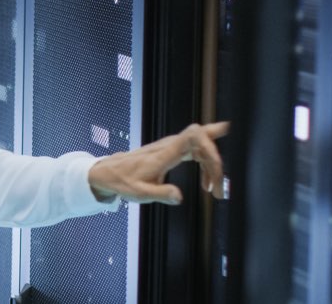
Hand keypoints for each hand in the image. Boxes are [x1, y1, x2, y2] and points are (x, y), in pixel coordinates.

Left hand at [86, 122, 228, 204]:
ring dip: (212, 164)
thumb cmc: (124, 181)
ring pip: (201, 143)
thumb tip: (179, 197)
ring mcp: (172, 145)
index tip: (216, 165)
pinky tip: (206, 182)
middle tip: (220, 182)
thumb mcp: (140, 193)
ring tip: (215, 189)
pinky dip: (205, 164)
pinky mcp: (172, 150)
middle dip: (216, 156)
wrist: (110, 172)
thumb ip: (161, 194)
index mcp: (164, 153)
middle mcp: (170, 145)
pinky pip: (196, 150)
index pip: (193, 136)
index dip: (210, 144)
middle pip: (202, 136)